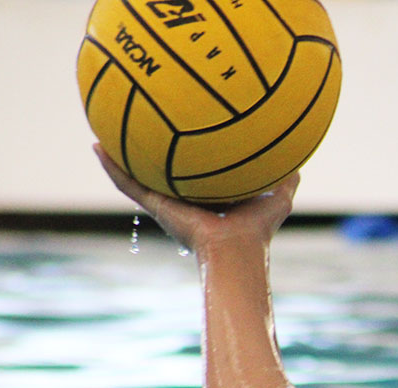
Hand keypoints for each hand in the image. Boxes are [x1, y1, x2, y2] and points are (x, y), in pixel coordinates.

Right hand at [92, 144, 299, 254]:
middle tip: (135, 126)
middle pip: (162, 172)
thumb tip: (300, 159)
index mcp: (208, 197)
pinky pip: (128, 184)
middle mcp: (184, 200)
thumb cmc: (258, 230)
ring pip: (138, 176)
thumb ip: (287, 178)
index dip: (188, 155)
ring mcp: (167, 204)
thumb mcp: (278, 195)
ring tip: (104, 132)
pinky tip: (98, 146)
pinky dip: (112, 167)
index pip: (195, 173)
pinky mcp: (156, 206)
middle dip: (149, 152)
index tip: (180, 132)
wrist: (237, 250)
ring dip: (120, 156)